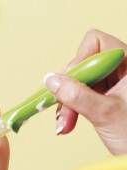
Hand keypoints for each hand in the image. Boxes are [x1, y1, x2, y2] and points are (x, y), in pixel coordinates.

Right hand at [45, 29, 126, 154]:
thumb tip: (50, 80)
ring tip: (66, 124)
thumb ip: (76, 95)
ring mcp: (112, 86)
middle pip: (83, 66)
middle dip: (68, 90)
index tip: (72, 83)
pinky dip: (71, 110)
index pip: (96, 43)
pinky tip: (68, 124)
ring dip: (67, 104)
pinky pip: (80, 96)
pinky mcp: (105, 99)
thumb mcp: (105, 114)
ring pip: (78, 83)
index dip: (80, 60)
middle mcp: (121, 71)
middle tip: (65, 113)